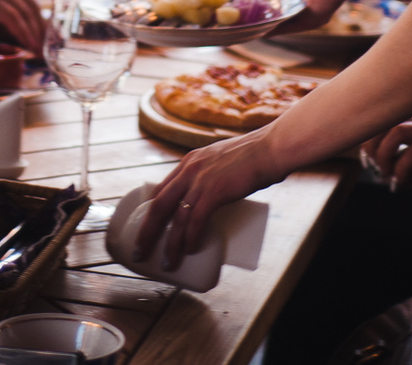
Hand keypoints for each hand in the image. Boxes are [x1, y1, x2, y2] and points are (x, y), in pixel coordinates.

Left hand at [133, 130, 284, 268]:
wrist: (271, 149)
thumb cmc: (254, 157)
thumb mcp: (222, 160)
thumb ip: (215, 175)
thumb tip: (214, 198)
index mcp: (189, 162)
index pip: (160, 190)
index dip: (150, 212)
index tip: (146, 229)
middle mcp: (189, 170)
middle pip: (159, 206)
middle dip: (147, 232)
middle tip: (141, 252)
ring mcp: (200, 181)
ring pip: (176, 218)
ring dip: (170, 244)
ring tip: (168, 263)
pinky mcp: (215, 191)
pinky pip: (196, 220)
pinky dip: (191, 238)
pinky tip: (190, 250)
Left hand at [362, 117, 411, 192]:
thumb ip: (409, 164)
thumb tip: (386, 173)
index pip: (386, 121)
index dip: (370, 138)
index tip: (366, 159)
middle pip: (387, 122)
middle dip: (372, 145)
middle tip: (371, 167)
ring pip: (399, 132)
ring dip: (385, 154)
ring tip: (384, 173)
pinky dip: (403, 168)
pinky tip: (400, 182)